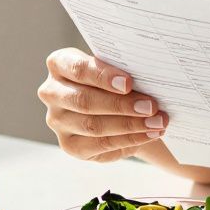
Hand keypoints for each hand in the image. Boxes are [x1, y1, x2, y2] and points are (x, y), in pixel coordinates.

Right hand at [37, 48, 167, 162]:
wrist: (118, 108)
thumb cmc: (116, 82)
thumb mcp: (117, 70)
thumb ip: (123, 72)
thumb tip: (149, 79)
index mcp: (59, 64)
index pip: (77, 69)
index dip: (102, 76)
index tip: (129, 83)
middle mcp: (52, 92)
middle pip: (84, 101)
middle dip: (121, 105)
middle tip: (151, 106)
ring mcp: (58, 121)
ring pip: (93, 125)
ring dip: (130, 125)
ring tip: (157, 122)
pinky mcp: (69, 145)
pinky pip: (100, 144)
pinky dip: (129, 139)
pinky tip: (149, 134)